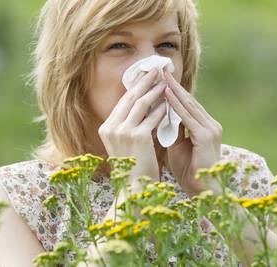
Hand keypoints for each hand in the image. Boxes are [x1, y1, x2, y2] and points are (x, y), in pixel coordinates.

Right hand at [98, 68, 166, 190]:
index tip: (145, 76)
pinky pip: (152, 117)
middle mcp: (111, 127)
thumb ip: (130, 126)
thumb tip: (144, 107)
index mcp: (106, 128)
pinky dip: (162, 108)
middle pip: (130, 97)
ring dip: (155, 90)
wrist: (134, 189)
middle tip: (156, 69)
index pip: (123, 102)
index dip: (135, 87)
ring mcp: (123, 131)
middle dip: (144, 81)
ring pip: (141, 103)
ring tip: (165, 82)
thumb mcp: (126, 144)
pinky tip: (170, 102)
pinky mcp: (137, 136)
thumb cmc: (133, 168)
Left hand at [163, 69, 222, 196]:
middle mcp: (210, 124)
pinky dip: (176, 105)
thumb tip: (160, 118)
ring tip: (161, 76)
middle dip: (173, 84)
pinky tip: (166, 94)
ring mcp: (210, 129)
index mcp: (204, 127)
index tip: (160, 78)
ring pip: (188, 105)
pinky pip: (187, 117)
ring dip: (173, 90)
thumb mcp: (178, 147)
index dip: (173, 91)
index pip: (187, 105)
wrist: (203, 193)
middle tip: (160, 69)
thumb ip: (172, 131)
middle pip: (188, 100)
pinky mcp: (206, 136)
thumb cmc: (189, 172)